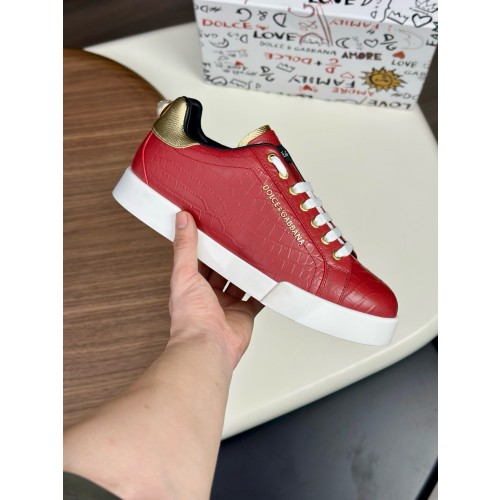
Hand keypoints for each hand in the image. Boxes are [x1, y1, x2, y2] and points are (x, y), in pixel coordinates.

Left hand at [169, 211, 263, 368]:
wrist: (208, 345)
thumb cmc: (191, 317)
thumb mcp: (184, 273)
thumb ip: (185, 247)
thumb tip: (181, 221)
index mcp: (192, 285)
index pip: (200, 260)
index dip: (206, 246)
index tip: (214, 229)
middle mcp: (209, 296)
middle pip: (222, 271)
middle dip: (229, 257)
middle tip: (239, 238)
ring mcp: (228, 305)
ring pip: (239, 282)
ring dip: (246, 271)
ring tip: (256, 252)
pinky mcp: (245, 313)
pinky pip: (257, 298)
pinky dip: (263, 289)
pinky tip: (269, 277)